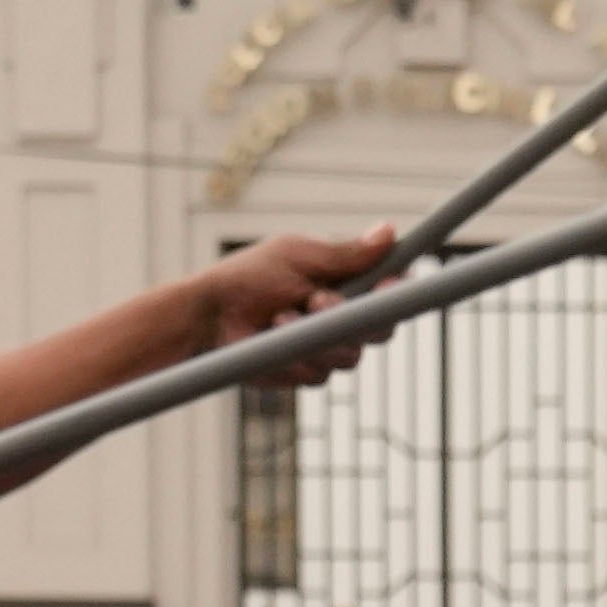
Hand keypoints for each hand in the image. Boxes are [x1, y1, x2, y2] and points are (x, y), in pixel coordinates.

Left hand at [185, 228, 406, 353]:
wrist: (209, 316)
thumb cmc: (248, 278)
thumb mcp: (298, 256)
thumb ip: (345, 254)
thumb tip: (389, 232)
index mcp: (346, 284)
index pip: (390, 290)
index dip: (398, 291)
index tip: (389, 286)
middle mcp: (342, 318)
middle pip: (379, 331)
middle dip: (351, 319)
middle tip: (318, 302)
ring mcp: (326, 348)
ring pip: (350, 357)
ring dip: (316, 337)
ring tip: (279, 317)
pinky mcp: (307, 371)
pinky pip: (320, 374)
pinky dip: (296, 357)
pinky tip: (272, 339)